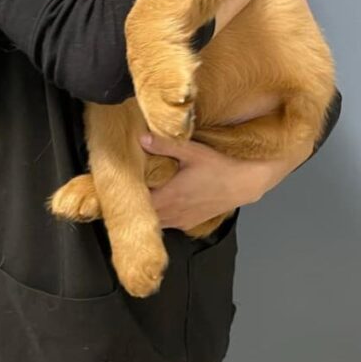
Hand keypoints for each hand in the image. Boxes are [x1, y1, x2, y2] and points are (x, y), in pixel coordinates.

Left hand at [138, 131, 313, 230]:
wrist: (244, 184)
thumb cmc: (219, 168)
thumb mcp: (192, 152)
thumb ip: (165, 145)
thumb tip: (141, 137)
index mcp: (169, 197)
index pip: (137, 204)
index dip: (124, 198)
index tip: (116, 188)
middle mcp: (172, 213)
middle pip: (143, 216)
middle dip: (134, 204)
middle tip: (124, 190)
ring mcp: (181, 221)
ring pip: (154, 222)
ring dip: (147, 212)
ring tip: (140, 197)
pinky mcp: (189, 224)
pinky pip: (167, 224)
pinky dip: (160, 216)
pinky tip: (160, 204)